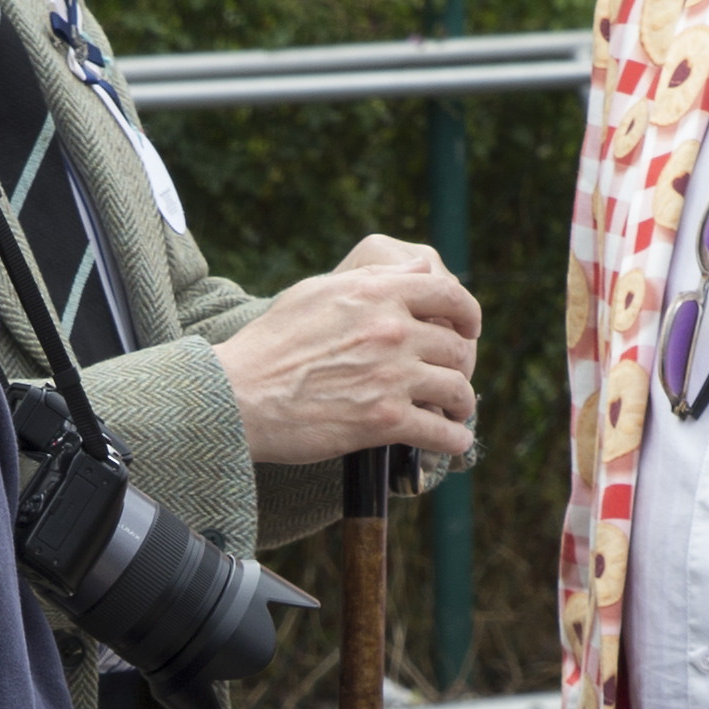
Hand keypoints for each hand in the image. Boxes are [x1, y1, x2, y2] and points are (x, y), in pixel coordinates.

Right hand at [216, 238, 481, 468]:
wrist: (238, 395)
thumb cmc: (270, 344)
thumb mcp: (318, 291)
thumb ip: (371, 280)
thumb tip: (418, 268)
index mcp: (376, 292)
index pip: (450, 295)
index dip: (469, 315)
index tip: (470, 330)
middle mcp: (390, 330)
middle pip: (458, 348)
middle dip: (462, 366)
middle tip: (454, 379)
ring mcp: (391, 376)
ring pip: (457, 389)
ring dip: (462, 404)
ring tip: (456, 412)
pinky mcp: (384, 421)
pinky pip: (441, 432)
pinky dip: (455, 439)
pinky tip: (454, 441)